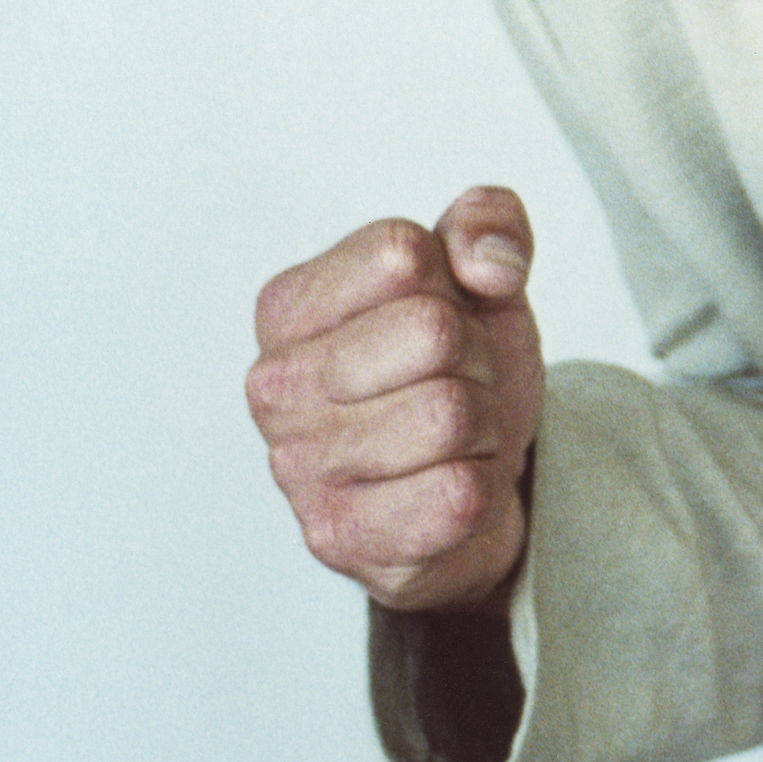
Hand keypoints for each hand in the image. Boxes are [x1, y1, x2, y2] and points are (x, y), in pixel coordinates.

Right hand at [246, 187, 544, 612]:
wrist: (475, 487)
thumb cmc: (456, 377)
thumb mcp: (481, 282)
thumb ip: (488, 224)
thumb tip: (487, 260)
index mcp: (288, 306)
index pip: (402, 253)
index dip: (454, 286)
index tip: (440, 319)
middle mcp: (274, 385)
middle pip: (433, 332)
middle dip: (476, 357)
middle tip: (454, 384)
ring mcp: (298, 467)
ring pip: (453, 413)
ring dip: (481, 426)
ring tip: (451, 439)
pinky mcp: (339, 538)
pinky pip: (457, 495)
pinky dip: (480, 490)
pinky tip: (445, 488)